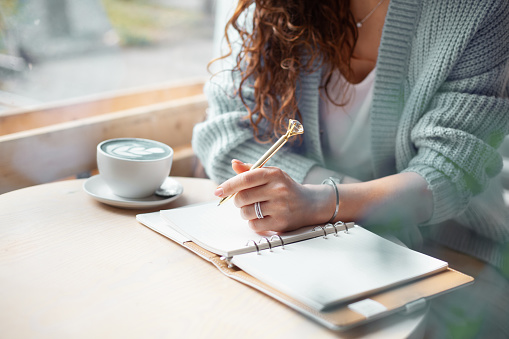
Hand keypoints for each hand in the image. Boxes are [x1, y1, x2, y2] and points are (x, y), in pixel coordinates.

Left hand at [214, 160, 334, 232]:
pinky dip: (253, 222)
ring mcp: (280, 207)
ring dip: (245, 212)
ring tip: (256, 209)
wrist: (310, 204)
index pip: (246, 179)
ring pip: (246, 212)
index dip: (229, 185)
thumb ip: (251, 170)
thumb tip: (234, 163)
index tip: (217, 191)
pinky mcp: (281, 222)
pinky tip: (262, 217)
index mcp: (274, 174)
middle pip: (242, 197)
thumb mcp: (271, 175)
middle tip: (244, 200)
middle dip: (238, 201)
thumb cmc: (285, 188)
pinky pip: (254, 225)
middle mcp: (278, 189)